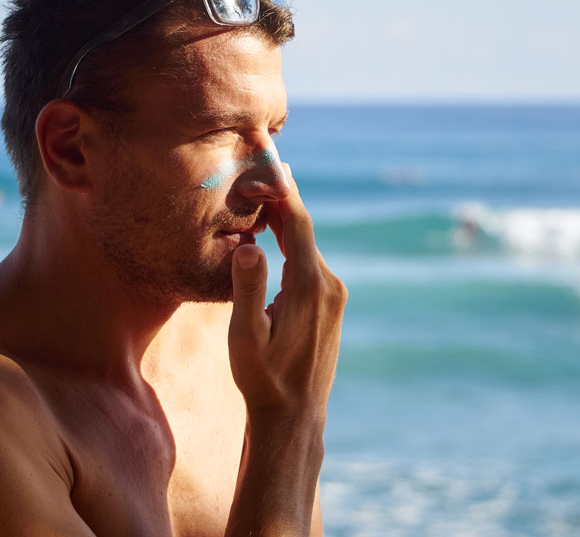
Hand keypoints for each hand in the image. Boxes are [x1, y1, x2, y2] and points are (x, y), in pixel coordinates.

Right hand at [227, 164, 346, 422]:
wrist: (294, 415)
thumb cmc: (263, 377)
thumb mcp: (245, 337)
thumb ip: (247, 288)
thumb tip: (249, 245)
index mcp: (309, 286)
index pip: (296, 225)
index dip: (283, 192)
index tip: (272, 163)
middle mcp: (329, 285)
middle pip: (304, 231)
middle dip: (282, 203)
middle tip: (263, 173)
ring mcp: (334, 296)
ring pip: (307, 248)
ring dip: (285, 225)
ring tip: (264, 200)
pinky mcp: (331, 306)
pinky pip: (310, 264)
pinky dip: (292, 246)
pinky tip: (275, 241)